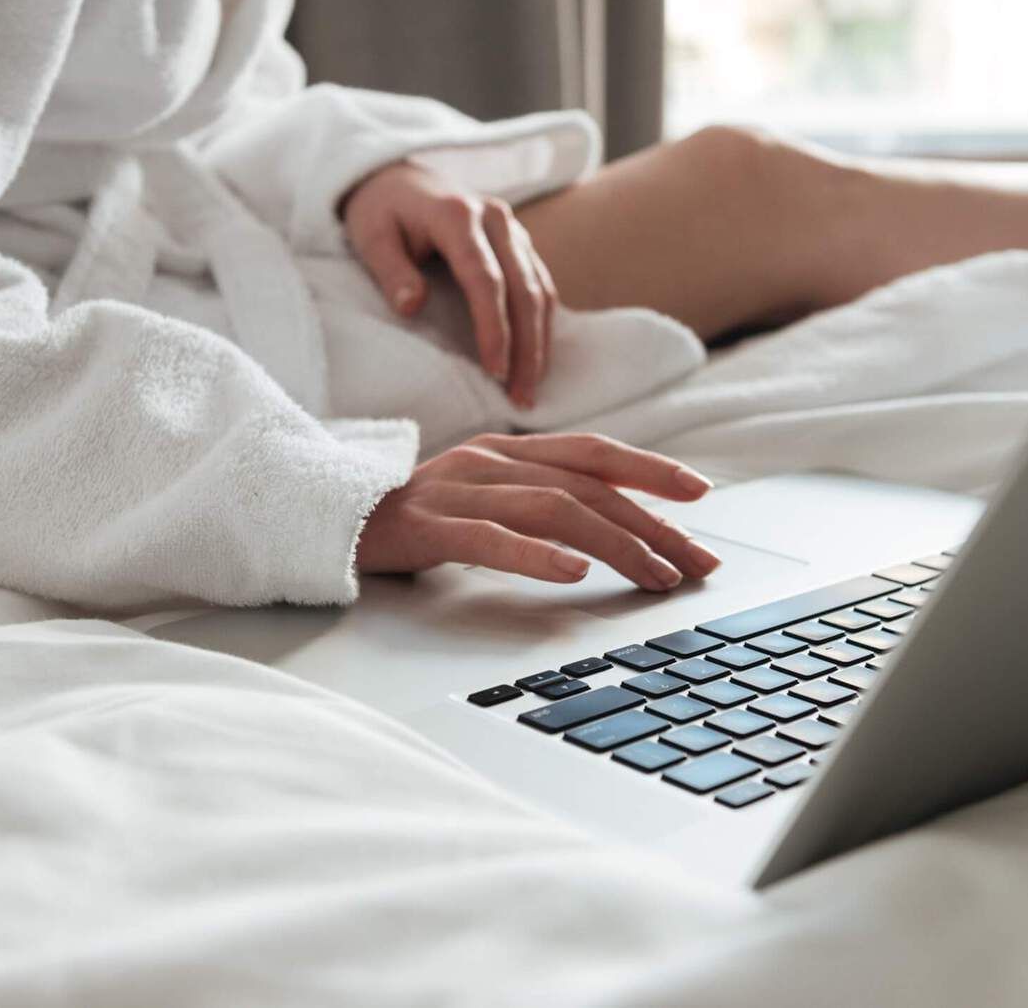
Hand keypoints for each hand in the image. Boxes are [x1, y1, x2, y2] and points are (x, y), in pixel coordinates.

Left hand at [342, 161, 556, 407]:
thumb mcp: (371, 237)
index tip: (494, 373)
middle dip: (527, 348)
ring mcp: (513, 229)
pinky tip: (536, 359)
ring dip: (540, 342)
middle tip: (522, 397)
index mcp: (457, 215)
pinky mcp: (519, 242)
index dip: (494, 329)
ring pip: (541, 290)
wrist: (397, 177)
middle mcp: (495, 218)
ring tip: (530, 389)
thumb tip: (412, 307)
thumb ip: (391, 271)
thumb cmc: (380, 211)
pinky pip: (541, 285)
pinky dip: (542, 325)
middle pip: (525, 289)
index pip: (486, 280)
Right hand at [356, 433, 722, 590]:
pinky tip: (573, 576)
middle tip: (699, 563)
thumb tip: (610, 527)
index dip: (651, 470)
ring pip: (554, 510)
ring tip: (656, 576)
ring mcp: (459, 490)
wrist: (324, 514)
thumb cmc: (413, 515)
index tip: (702, 495)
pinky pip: (490, 539)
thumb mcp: (482, 497)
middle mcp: (491, 460)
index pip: (595, 452)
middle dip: (654, 524)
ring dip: (616, 544)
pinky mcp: (428, 526)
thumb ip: (536, 499)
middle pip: (589, 485)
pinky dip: (537, 557)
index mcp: (508, 450)